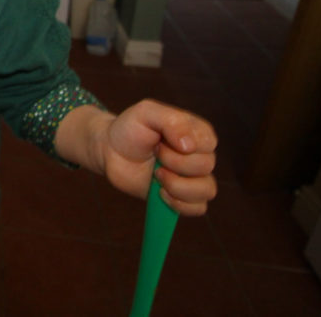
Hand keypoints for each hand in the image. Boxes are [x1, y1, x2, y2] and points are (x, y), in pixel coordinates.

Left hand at [102, 99, 217, 215]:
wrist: (111, 151)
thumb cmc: (131, 129)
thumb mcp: (146, 112)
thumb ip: (171, 120)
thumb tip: (190, 146)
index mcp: (196, 132)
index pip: (209, 143)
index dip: (184, 145)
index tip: (161, 141)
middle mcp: (200, 155)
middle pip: (205, 166)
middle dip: (174, 162)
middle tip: (155, 154)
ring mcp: (193, 178)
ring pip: (207, 190)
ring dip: (177, 185)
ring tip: (156, 175)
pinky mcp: (183, 197)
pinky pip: (198, 208)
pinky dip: (179, 204)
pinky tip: (160, 193)